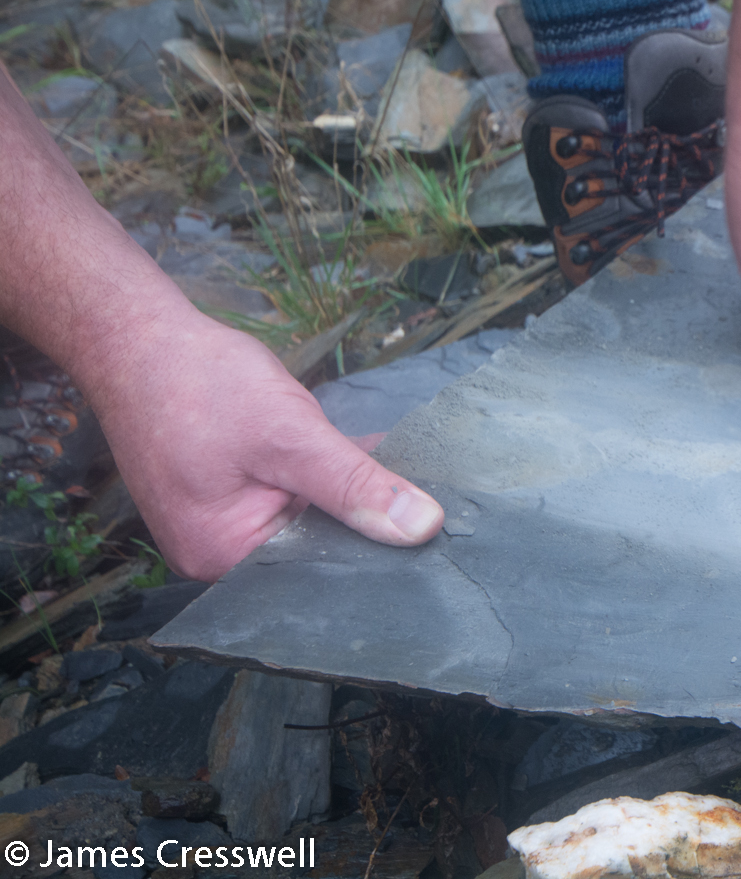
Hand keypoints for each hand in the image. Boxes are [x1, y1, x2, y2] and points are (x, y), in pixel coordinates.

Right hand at [89, 308, 444, 580]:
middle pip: (314, 551)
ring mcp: (218, 527)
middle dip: (362, 520)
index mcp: (225, 559)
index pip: (320, 576)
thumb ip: (354, 485)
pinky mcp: (226, 498)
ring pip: (307, 521)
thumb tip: (423, 528)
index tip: (430, 532)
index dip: (376, 554)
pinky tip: (363, 453)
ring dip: (346, 493)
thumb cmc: (200, 385)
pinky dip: (324, 478)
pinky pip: (289, 498)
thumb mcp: (291, 435)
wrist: (135, 339)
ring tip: (393, 466)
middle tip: (424, 493)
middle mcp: (217, 556)